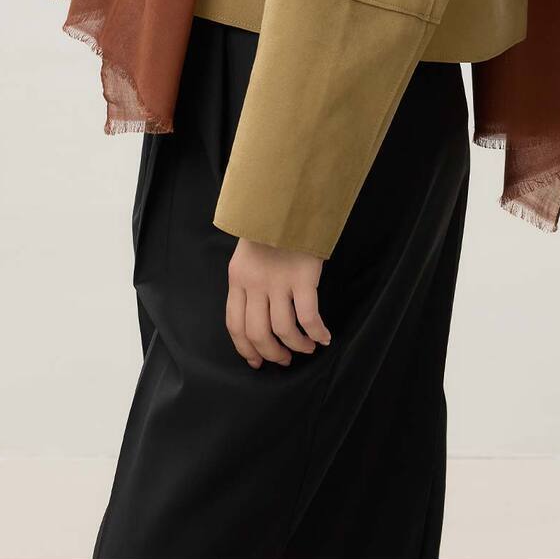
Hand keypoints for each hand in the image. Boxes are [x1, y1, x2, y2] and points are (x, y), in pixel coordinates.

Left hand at [225, 237, 332, 367]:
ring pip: (283, 329)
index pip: (235, 324)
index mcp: (237, 277)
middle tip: (284, 359)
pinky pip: (309, 316)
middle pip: (257, 333)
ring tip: (306, 348)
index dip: (246, 349)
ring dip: (296, 346)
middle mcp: (254, 282)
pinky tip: (324, 337)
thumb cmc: (271, 226)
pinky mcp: (302, 276)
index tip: (257, 361)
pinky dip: (317, 332)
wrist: (287, 198)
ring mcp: (278, 280)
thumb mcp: (248, 253)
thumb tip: (256, 316)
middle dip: (271, 353)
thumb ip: (248, 281)